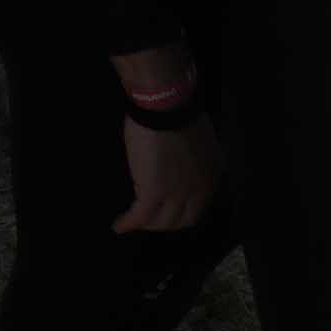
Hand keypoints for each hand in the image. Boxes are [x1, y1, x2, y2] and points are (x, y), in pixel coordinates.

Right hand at [112, 113, 220, 233]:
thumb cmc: (176, 111)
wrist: (165, 105)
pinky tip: (119, 225)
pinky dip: (128, 223)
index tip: (168, 210)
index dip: (181, 212)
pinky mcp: (154, 193)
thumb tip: (176, 163)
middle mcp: (199, 190)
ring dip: (147, 225)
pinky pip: (140, 216)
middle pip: (182, 220)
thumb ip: (192, 158)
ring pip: (162, 222)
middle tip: (150, 220)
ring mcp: (178, 194)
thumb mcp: (196, 139)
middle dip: (165, 224)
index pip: (198, 206)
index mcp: (211, 175)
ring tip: (133, 222)